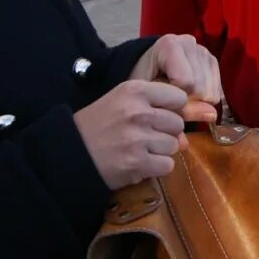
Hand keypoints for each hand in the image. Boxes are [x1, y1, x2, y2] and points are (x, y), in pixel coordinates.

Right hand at [74, 80, 189, 189]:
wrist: (69, 153)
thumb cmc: (97, 126)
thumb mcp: (121, 102)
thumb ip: (155, 106)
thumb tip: (189, 127)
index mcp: (134, 90)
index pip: (178, 97)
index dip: (171, 109)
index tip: (157, 116)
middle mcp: (138, 111)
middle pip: (178, 123)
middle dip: (166, 132)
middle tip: (145, 137)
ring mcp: (138, 138)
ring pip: (174, 145)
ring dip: (161, 151)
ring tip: (139, 150)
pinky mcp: (137, 162)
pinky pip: (167, 165)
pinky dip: (156, 168)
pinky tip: (139, 163)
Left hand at [129, 34, 221, 123]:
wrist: (146, 71)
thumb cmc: (144, 84)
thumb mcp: (151, 96)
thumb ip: (176, 106)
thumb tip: (212, 115)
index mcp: (169, 45)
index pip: (186, 82)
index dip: (174, 99)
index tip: (161, 97)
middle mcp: (189, 43)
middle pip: (200, 88)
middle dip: (186, 101)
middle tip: (169, 98)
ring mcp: (203, 51)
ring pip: (211, 92)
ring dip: (195, 102)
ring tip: (178, 95)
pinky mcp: (212, 61)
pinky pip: (217, 92)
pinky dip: (203, 99)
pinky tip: (189, 94)